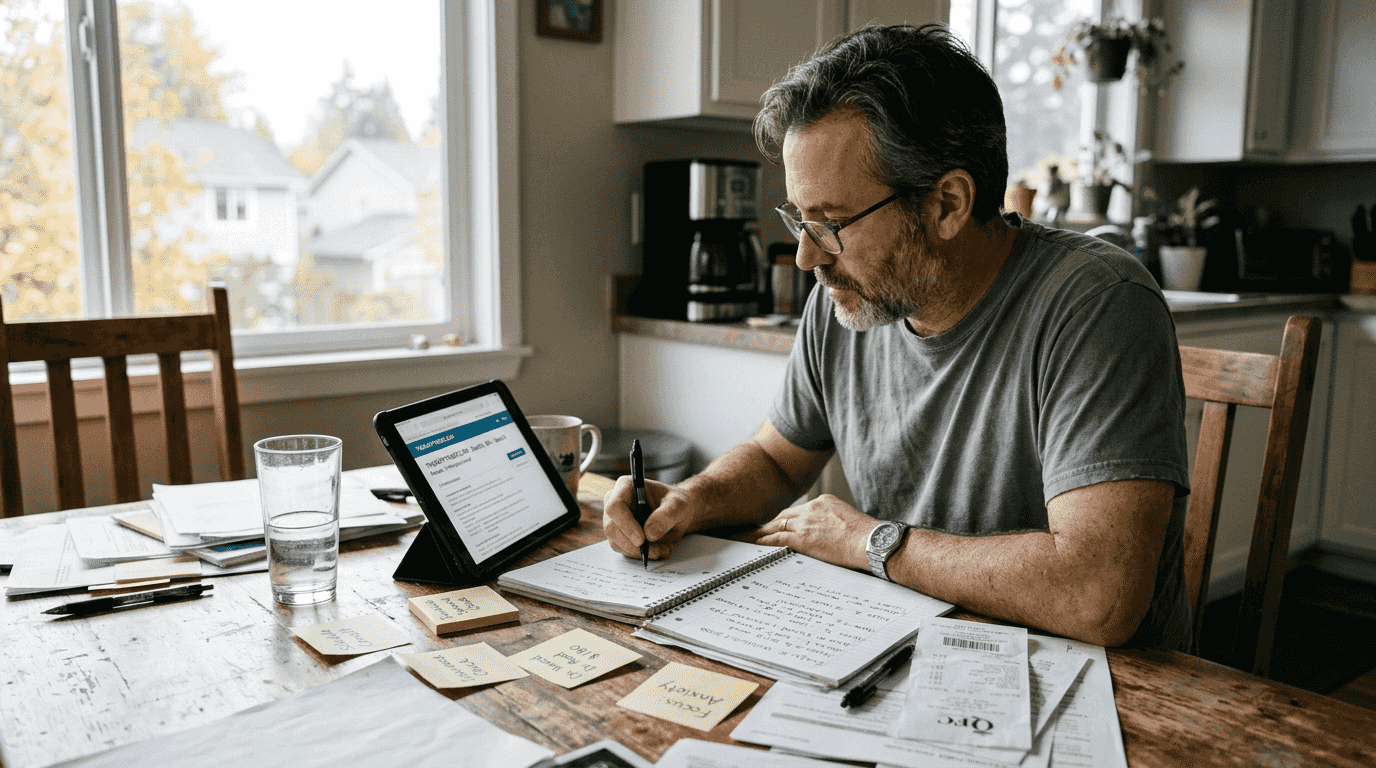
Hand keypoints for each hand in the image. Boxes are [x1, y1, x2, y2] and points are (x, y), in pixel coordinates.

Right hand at [602, 476, 700, 560]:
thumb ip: (666, 515)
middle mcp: (616, 503)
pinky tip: (659, 550)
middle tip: (656, 551)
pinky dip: (641, 555)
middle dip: (633, 544)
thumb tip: (649, 533)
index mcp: (626, 487)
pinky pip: (624, 550)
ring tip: (663, 549)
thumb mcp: (678, 505)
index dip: (625, 524)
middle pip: (611, 527)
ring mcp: (616, 521)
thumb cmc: (676, 503)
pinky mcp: (620, 536)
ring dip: (640, 552)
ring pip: (616, 542)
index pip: (615, 506)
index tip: (642, 539)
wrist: (677, 514)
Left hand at [747, 494, 876, 570]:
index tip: (777, 522)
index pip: (798, 510)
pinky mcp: (803, 538)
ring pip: (776, 525)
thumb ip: (833, 523)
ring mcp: (806, 522)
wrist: (870, 542)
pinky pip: (777, 538)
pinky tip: (756, 543)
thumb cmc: (865, 536)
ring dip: (761, 531)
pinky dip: (764, 541)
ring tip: (748, 535)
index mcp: (823, 502)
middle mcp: (812, 508)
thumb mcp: (847, 520)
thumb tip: (829, 535)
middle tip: (756, 527)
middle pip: (784, 515)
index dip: (785, 518)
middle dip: (770, 522)